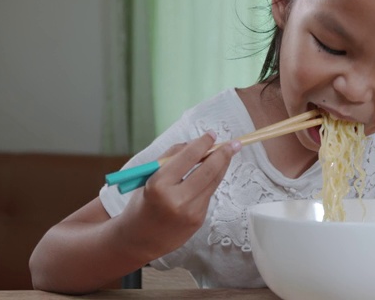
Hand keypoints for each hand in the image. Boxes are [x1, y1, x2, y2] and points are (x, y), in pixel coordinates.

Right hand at [117, 132, 240, 259]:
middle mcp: (177, 200)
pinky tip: (212, 174)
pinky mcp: (198, 220)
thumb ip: (171, 158)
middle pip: (209, 170)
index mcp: (159, 185)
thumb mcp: (148, 177)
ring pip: (213, 182)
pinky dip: (211, 182)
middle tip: (235, 143)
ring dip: (223, 166)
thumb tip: (196, 143)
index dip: (203, 143)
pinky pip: (208, 194)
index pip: (188, 157)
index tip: (212, 134)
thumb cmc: (142, 204)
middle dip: (224, 154)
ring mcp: (190, 212)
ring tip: (229, 154)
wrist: (139, 240)